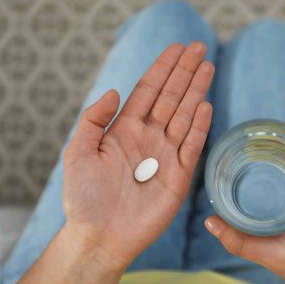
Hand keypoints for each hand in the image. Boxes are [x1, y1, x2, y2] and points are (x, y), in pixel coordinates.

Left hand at [63, 42, 213, 269]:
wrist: (100, 236)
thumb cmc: (85, 197)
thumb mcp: (78, 153)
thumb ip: (94, 120)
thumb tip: (115, 91)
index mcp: (125, 129)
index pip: (148, 90)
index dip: (163, 68)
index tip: (176, 47)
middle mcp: (149, 137)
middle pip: (171, 97)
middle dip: (185, 71)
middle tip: (199, 47)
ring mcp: (166, 155)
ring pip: (185, 115)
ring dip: (196, 91)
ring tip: (207, 66)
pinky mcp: (179, 176)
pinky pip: (192, 145)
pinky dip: (199, 126)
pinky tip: (206, 105)